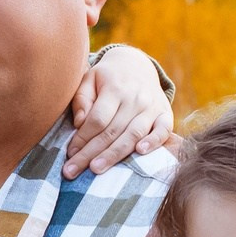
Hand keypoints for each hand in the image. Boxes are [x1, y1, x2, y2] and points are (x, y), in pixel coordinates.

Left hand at [65, 46, 174, 175]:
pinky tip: (140, 152)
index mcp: (115, 88)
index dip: (83, 138)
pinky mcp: (165, 114)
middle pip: (112, 131)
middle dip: (91, 153)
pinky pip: (163, 130)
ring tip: (96, 169)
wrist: (137, 65)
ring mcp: (152, 106)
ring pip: (133, 134)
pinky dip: (154, 141)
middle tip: (73, 171)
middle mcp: (135, 98)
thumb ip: (82, 99)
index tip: (70, 153)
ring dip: (115, 154)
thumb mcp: (89, 79)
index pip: (98, 119)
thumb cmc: (106, 78)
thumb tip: (80, 123)